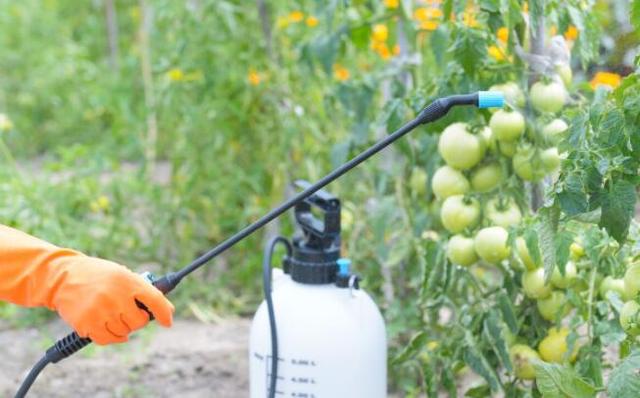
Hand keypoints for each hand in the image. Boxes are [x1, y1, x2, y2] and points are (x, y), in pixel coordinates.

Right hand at [52, 257, 173, 344]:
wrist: (63, 277)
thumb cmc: (99, 276)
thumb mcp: (122, 274)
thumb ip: (143, 290)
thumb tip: (167, 310)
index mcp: (128, 281)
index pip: (155, 300)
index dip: (164, 313)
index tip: (168, 322)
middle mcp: (116, 296)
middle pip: (139, 322)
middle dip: (136, 320)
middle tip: (127, 312)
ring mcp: (101, 311)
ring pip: (123, 333)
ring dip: (121, 328)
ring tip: (111, 313)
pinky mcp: (86, 324)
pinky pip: (106, 340)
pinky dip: (110, 336)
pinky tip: (106, 325)